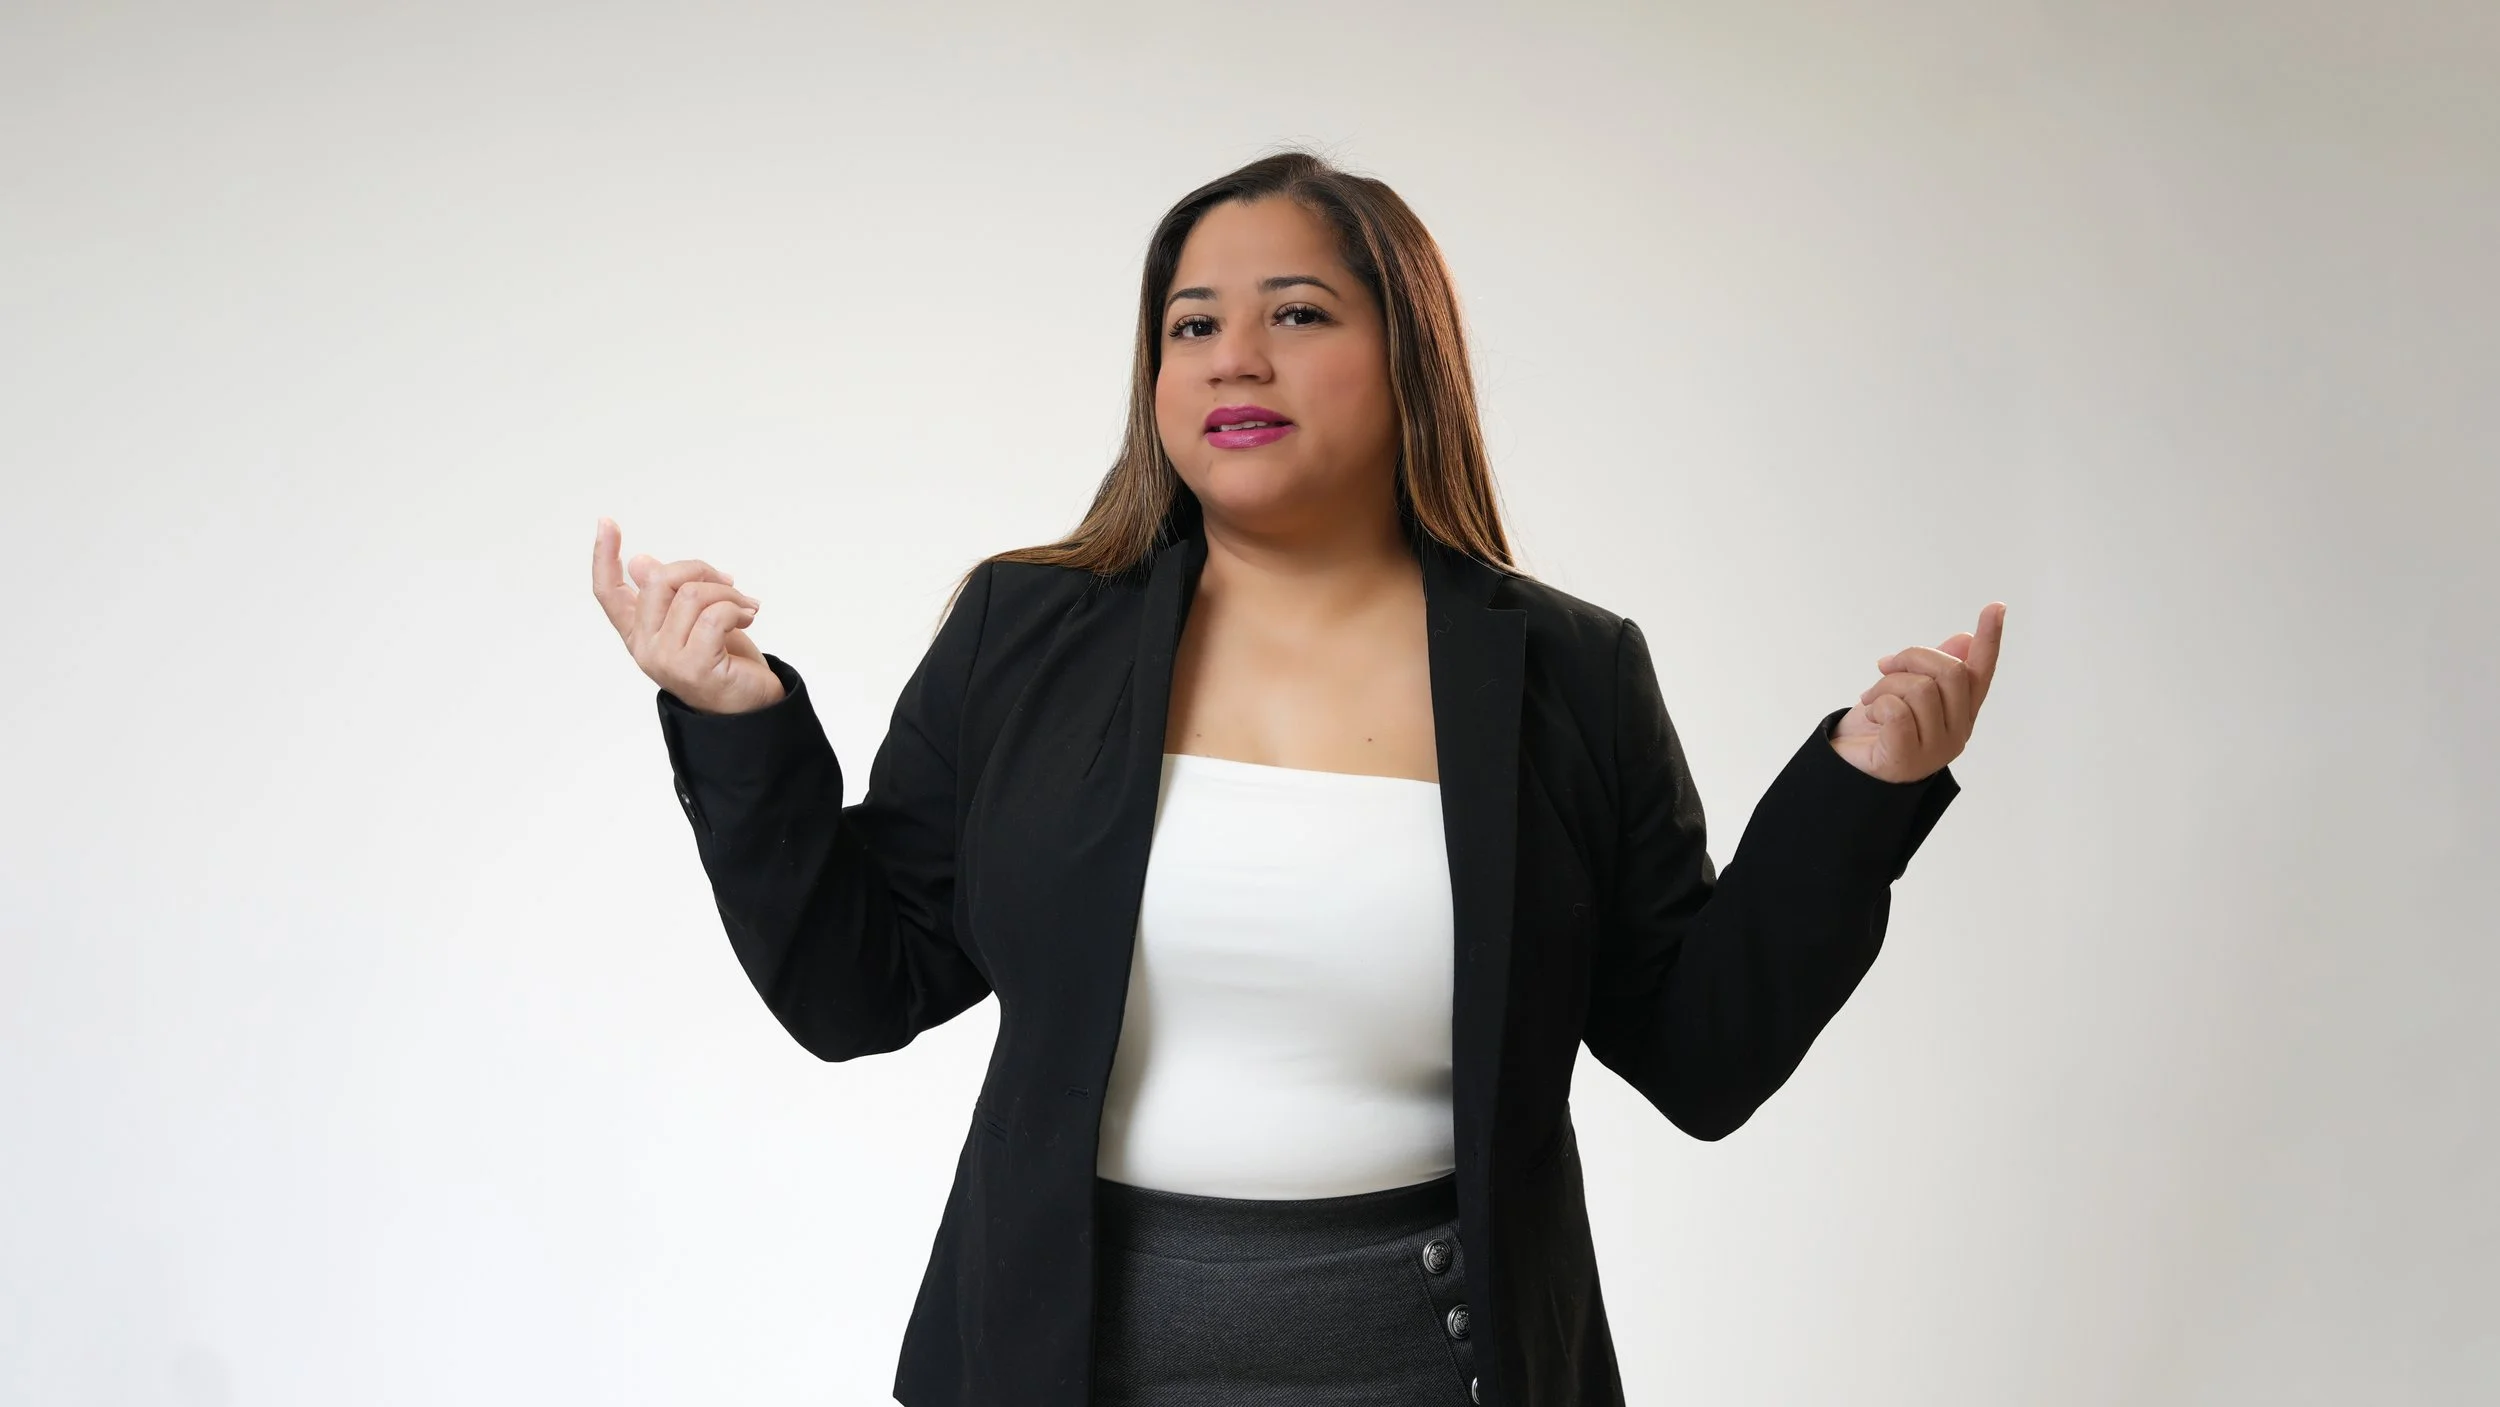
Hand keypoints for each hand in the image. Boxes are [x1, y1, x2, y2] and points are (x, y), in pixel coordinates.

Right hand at [592, 517, 785, 714]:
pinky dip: (737, 608)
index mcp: (639, 632)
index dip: (603, 556)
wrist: (752, 706)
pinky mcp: (693, 667)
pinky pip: (713, 615)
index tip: (606, 523)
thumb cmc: (725, 660)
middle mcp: (645, 647)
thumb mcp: (695, 619)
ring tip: (745, 607)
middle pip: (659, 580)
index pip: (608, 592)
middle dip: (701, 571)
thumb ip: (667, 594)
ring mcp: (665, 659)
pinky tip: (748, 616)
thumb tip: (638, 563)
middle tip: (731, 585)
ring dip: (728, 593)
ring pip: (690, 594)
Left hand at [1828, 602, 2004, 782]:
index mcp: (1960, 710)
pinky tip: (1871, 715)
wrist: (1847, 768)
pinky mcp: (1908, 758)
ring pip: (1921, 689)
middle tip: (1884, 668)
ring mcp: (1936, 748)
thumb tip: (1964, 639)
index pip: (1980, 671)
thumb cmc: (1879, 727)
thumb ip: (1934, 669)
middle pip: (1950, 672)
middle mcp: (1957, 731)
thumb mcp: (1905, 690)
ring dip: (1886, 685)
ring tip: (1872, 699)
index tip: (1996, 607)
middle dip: (1911, 658)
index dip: (1989, 639)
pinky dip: (1878, 705)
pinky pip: (1898, 713)